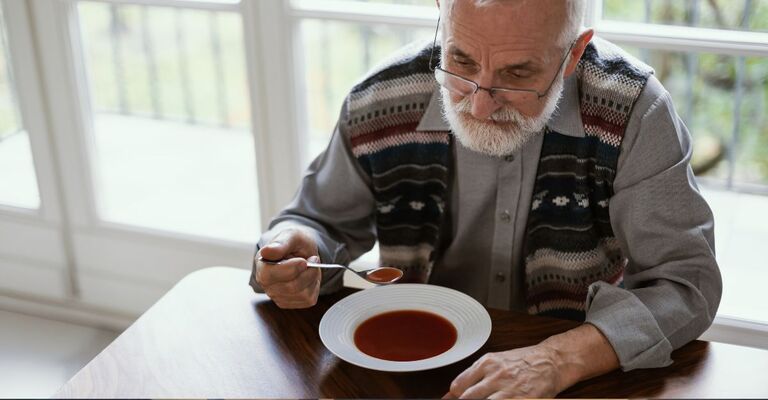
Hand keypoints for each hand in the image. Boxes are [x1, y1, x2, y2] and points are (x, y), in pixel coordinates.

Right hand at [254, 228, 321, 308]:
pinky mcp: (290, 303)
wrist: (300, 252)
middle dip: (308, 272)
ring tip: (310, 267)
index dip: (291, 268)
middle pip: (291, 287)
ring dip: (312, 278)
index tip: (303, 260)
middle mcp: (266, 284)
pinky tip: (308, 277)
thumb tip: (266, 252)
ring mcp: (277, 296)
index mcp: (262, 266)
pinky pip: (308, 299)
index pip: (271, 275)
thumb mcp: (291, 236)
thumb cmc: (293, 243)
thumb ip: (280, 244)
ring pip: (302, 295)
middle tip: (313, 259)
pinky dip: (314, 287)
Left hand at [444, 324, 619, 398]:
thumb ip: (473, 376)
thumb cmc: (522, 361)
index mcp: (486, 363)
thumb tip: (451, 393)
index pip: (458, 386)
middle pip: (468, 398)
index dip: (453, 398)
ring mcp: (508, 390)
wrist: (551, 361)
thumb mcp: (495, 362)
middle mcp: (495, 376)